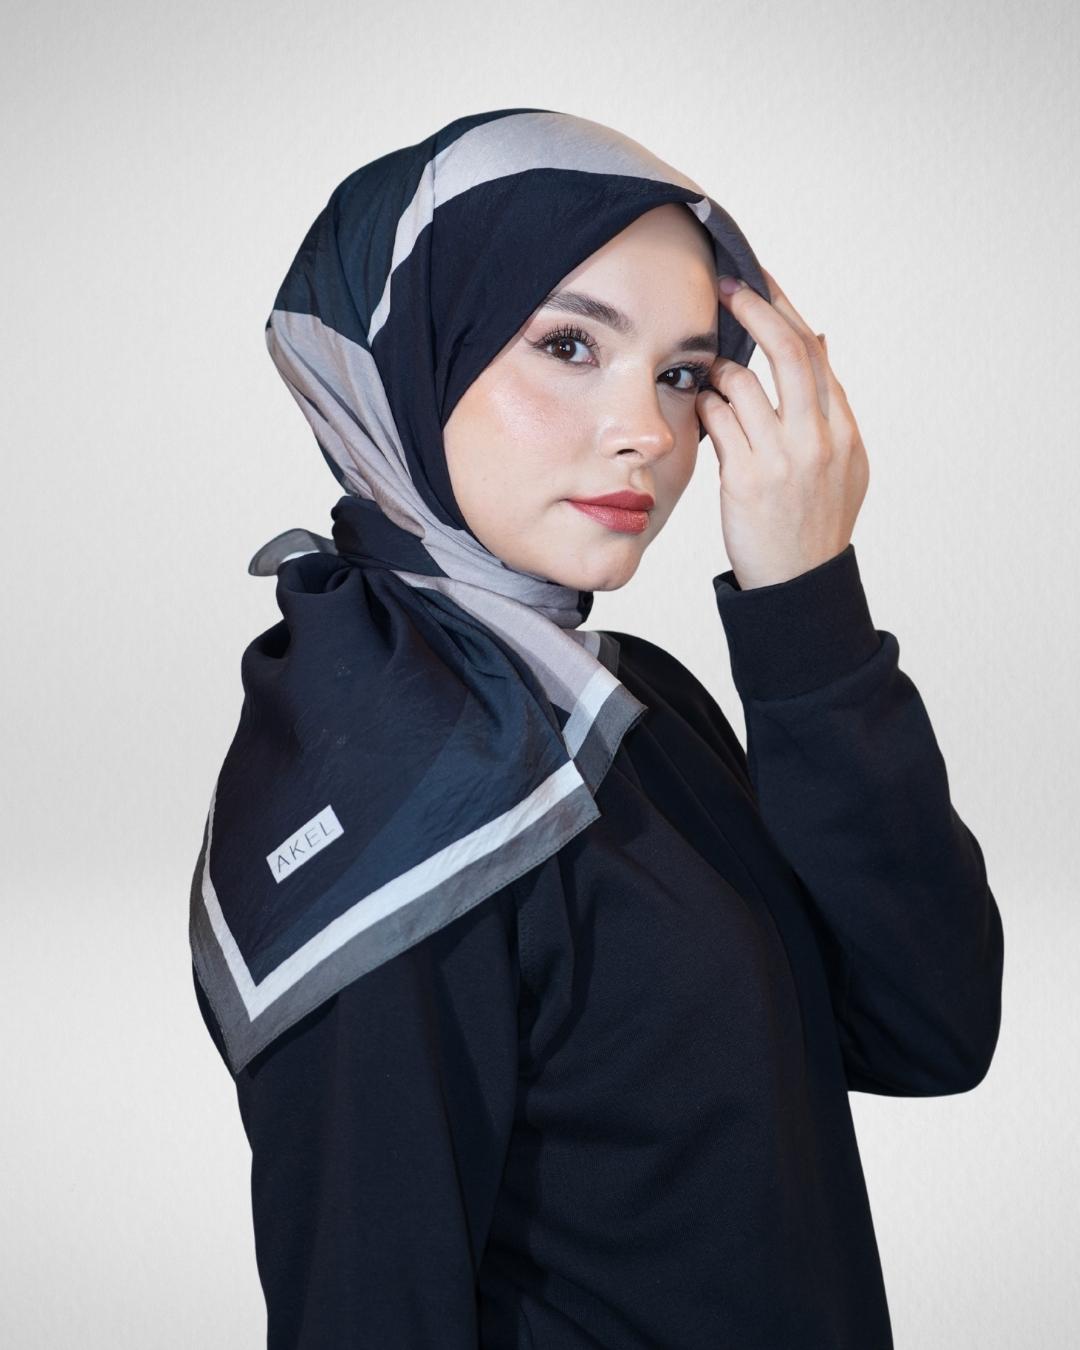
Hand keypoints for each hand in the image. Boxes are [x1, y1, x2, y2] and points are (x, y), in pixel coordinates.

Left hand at [696, 267, 869, 589]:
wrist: (798, 581)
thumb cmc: (814, 518)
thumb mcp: (842, 460)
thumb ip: (829, 402)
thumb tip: (819, 337)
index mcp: (843, 429)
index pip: (813, 352)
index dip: (784, 309)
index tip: (760, 281)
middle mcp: (818, 438)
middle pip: (787, 351)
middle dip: (754, 309)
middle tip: (727, 287)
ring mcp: (783, 458)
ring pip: (743, 383)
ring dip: (720, 371)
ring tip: (713, 380)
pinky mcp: (747, 479)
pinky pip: (718, 420)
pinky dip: (706, 406)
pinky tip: (703, 410)